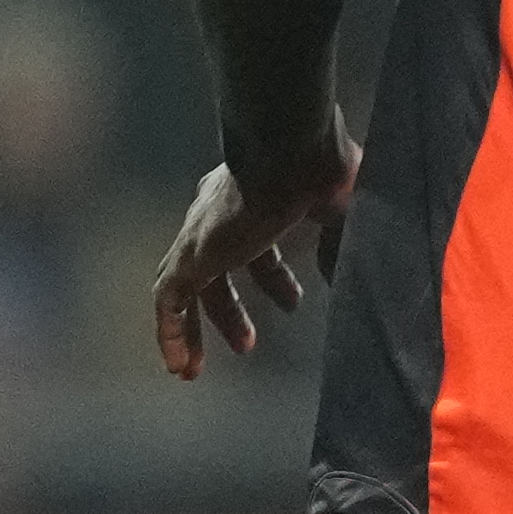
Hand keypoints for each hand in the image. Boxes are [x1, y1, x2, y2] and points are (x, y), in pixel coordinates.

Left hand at [149, 137, 355, 379]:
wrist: (291, 146)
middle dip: (231, 309)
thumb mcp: (344, 215)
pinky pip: (167, 301)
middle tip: (249, 343)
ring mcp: (201, 235)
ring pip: (185, 288)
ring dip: (199, 327)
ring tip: (202, 366)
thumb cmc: (322, 172)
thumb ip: (340, 248)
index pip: (255, 245)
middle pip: (217, 270)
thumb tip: (343, 279)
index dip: (271, 278)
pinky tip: (180, 366)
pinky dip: (171, 333)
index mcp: (255, 199)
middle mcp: (220, 215)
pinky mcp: (190, 254)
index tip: (293, 304)